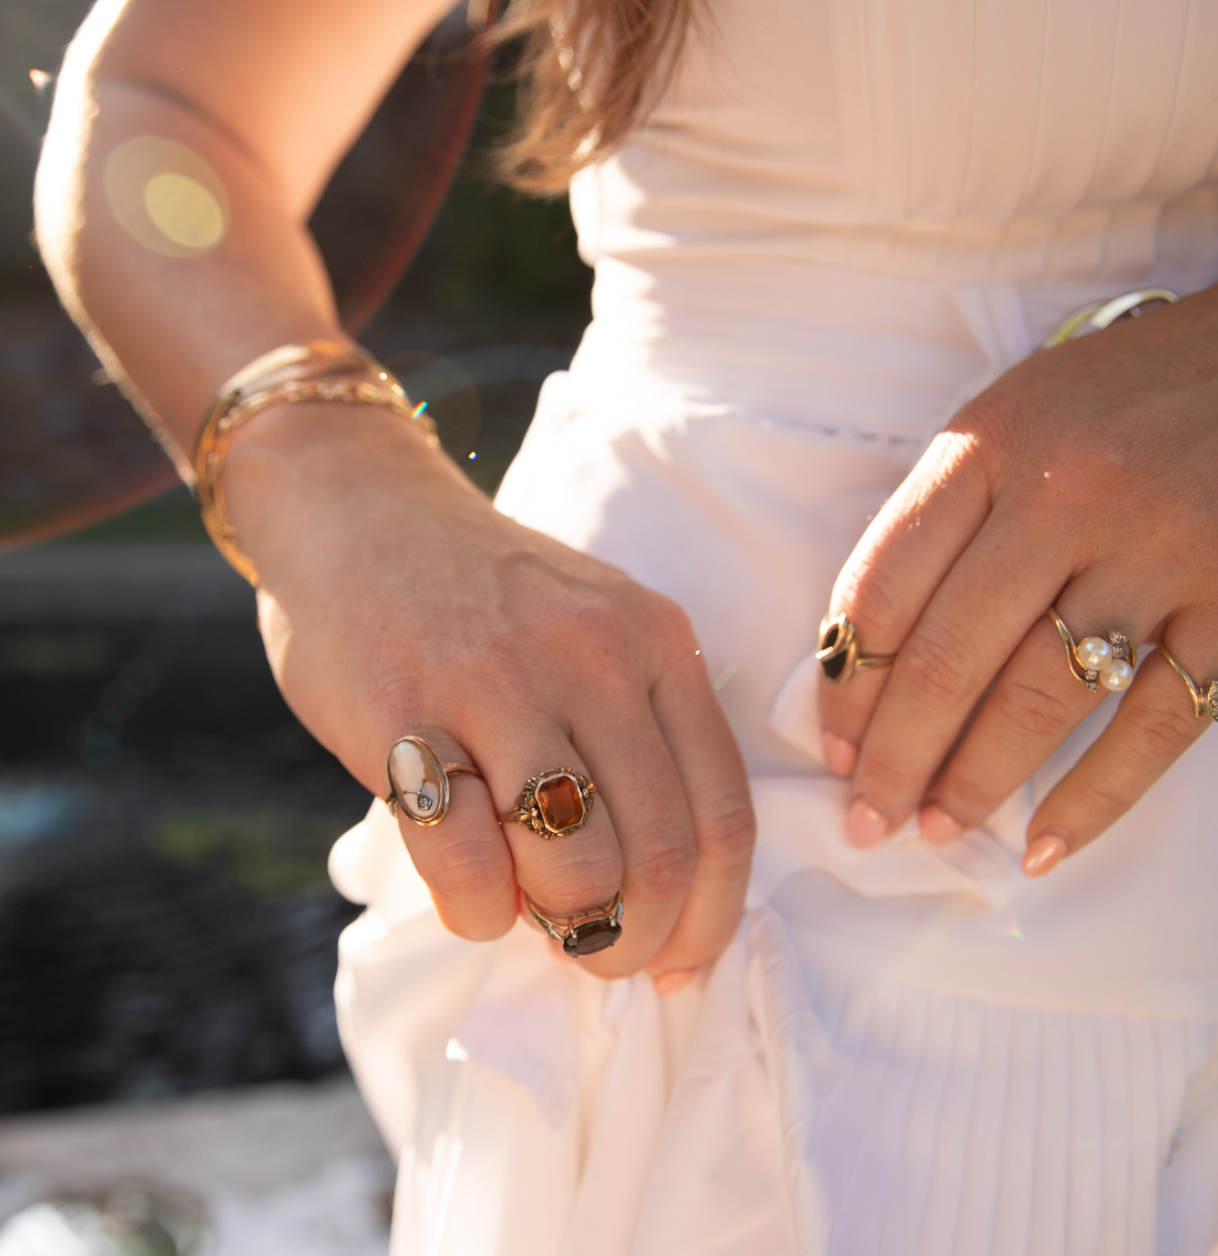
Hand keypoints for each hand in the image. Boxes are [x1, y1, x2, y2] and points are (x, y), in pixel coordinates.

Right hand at [223, 402, 754, 980]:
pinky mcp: (402, 716)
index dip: (713, 913)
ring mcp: (497, 684)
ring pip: (575, 868)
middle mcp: (592, 659)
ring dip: (563, 928)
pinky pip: (467, 865)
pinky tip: (471, 895)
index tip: (684, 960)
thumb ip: (635, 732)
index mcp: (656, 642)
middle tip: (601, 954)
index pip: (724, 814)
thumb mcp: (595, 625)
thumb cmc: (486, 595)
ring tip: (536, 916)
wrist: (359, 509)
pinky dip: (478, 912)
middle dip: (635, 940)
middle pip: (659, 855)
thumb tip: (657, 891)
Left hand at [817, 286, 1217, 875]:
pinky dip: (1096, 798)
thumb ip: (946, 512)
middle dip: (895, 757)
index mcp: (990, 444)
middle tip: (867, 821)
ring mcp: (1158, 549)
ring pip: (1039, 698)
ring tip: (935, 830)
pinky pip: (1156, 724)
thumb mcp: (1014, 412)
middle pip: (947, 656)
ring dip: (975, 781)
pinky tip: (1043, 845)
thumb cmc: (1123, 391)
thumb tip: (868, 649)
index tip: (832, 747)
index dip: (845, 685)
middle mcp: (1066, 495)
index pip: (883, 585)